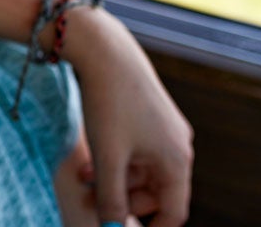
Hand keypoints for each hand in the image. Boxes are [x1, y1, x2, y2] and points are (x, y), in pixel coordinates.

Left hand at [62, 8, 193, 225]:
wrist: (103, 49)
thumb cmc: (109, 102)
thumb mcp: (107, 156)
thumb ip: (112, 197)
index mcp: (177, 159)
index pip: (174, 213)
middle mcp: (178, 146)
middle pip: (157, 194)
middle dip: (124, 202)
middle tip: (90, 202)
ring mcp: (165, 130)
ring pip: (143, 172)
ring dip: (115, 181)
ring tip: (82, 179)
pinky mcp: (148, 116)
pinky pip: (136, 152)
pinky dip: (115, 160)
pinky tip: (89, 161)